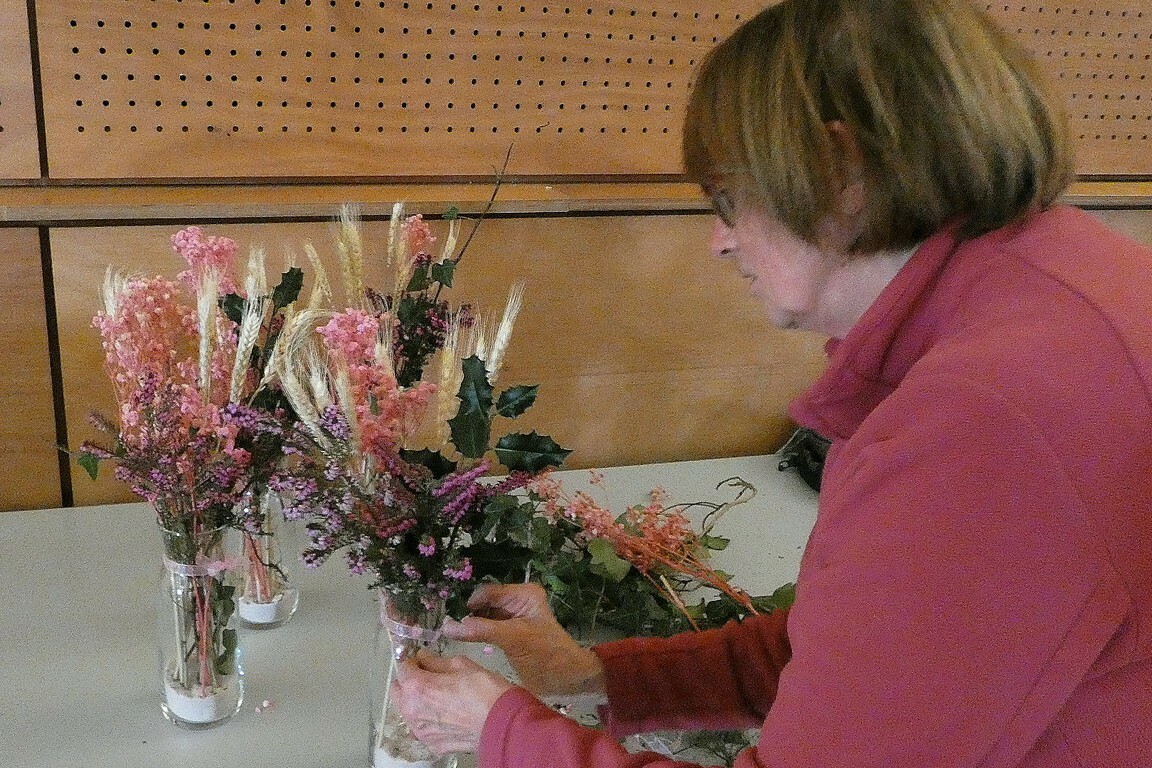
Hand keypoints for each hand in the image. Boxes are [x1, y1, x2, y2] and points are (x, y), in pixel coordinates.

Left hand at [392, 651, 513, 754]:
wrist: (502, 723)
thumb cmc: (484, 690)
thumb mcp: (461, 664)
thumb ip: (435, 661)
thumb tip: (423, 657)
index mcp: (417, 687)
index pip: (402, 666)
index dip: (412, 659)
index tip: (420, 658)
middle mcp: (412, 711)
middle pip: (398, 690)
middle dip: (409, 681)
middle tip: (428, 676)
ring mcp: (420, 731)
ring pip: (408, 710)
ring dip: (416, 701)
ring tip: (439, 696)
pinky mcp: (431, 744)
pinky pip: (422, 727)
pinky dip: (429, 719)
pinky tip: (447, 714)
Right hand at [443, 583, 605, 697]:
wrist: (566, 677)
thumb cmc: (545, 653)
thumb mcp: (512, 638)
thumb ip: (481, 630)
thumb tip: (447, 626)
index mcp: (523, 594)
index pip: (488, 592)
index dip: (470, 604)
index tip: (452, 621)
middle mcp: (517, 601)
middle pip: (484, 602)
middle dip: (470, 615)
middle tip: (451, 631)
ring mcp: (513, 617)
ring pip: (484, 615)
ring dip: (472, 625)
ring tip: (457, 637)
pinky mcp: (510, 633)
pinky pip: (488, 628)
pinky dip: (478, 633)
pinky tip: (468, 642)